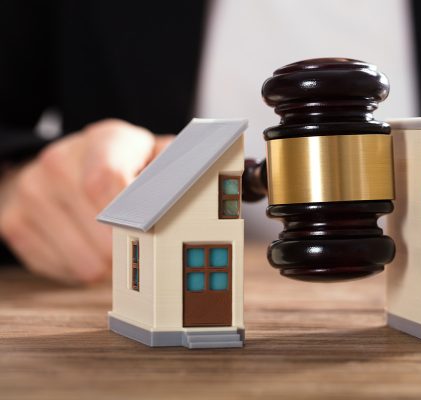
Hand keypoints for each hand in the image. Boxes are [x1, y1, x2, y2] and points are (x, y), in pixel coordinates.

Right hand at [0, 119, 173, 283]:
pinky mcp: (13, 222)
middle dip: (132, 251)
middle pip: (101, 233)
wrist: (67, 164)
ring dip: (110, 266)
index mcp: (105, 139)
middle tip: (144, 246)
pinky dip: (82, 268)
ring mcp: (31, 191)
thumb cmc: (128, 165)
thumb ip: (180, 172)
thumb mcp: (158, 156)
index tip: (153, 238)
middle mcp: (60, 160)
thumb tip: (206, 187)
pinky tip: (88, 245)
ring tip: (115, 242)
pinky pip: (61, 272)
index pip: (108, 181)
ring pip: (85, 264)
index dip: (132, 220)